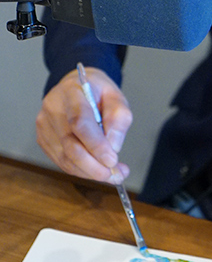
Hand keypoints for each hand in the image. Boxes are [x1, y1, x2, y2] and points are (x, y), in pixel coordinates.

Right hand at [36, 67, 131, 183]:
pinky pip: (62, 161)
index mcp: (72, 92)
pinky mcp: (42, 139)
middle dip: (94, 166)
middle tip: (115, 174)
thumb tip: (113, 147)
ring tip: (113, 174)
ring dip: (90, 172)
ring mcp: (44, 125)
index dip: (96, 145)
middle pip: (70, 145)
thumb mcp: (116, 96)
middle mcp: (53, 108)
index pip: (80, 122)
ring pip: (65, 159)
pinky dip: (81, 170)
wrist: (75, 87)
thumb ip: (119, 118)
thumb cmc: (97, 92)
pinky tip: (97, 169)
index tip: (112, 160)